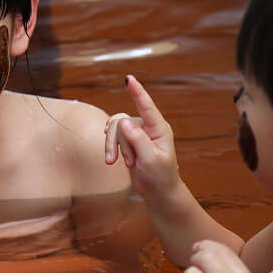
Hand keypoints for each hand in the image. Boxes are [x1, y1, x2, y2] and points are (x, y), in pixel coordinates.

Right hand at [104, 75, 180, 200]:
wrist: (159, 193)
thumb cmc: (160, 177)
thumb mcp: (150, 159)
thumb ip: (137, 139)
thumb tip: (123, 121)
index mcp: (159, 129)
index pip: (147, 106)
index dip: (137, 92)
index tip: (129, 78)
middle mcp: (149, 128)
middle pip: (122, 121)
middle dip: (117, 140)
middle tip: (122, 161)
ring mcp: (138, 134)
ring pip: (116, 129)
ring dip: (114, 146)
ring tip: (119, 163)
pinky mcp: (130, 141)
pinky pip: (114, 136)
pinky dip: (112, 148)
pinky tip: (112, 160)